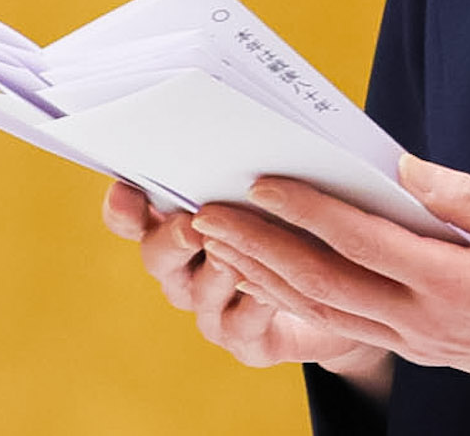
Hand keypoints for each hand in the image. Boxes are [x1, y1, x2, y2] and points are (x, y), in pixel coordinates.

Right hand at [101, 181, 391, 394]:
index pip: (133, 216)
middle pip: (157, 255)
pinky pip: (241, 324)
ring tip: (232, 252)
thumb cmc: (303, 220)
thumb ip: (252, 165)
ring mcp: (211, 308)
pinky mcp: (246, 340)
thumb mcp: (279, 186)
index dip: (123, 206)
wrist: (345, 288)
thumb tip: (251, 129)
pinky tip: (269, 289)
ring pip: (198, 291)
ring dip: (214, 269)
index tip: (128, 187)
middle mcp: (186, 269)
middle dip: (170, 239)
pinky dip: (254, 303)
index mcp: (180, 223)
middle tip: (190, 224)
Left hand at [189, 156, 469, 423]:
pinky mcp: (416, 349)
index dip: (308, 210)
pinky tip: (270, 278)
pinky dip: (296, 301)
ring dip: (264, 275)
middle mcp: (422, 319)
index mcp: (452, 282)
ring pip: (321, 311)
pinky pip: (341, 325)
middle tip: (208, 212)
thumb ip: (466, 199)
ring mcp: (415, 341)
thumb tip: (406, 169)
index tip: (264, 180)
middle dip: (259, 245)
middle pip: (322, 281)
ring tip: (220, 241)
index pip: (361, 240)